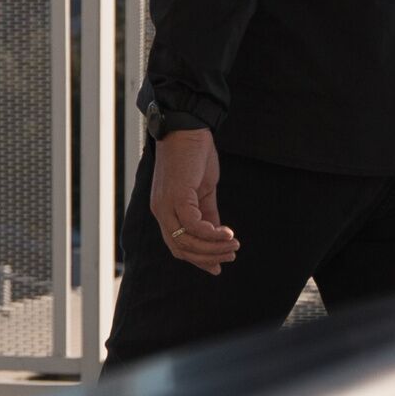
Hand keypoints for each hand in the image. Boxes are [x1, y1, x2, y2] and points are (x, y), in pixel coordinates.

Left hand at [150, 128, 237, 274]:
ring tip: (233, 244)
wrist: (188, 129)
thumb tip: (218, 236)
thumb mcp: (202, 191)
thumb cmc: (194, 156)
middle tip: (231, 255)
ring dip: (213, 248)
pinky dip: (211, 233)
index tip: (218, 266)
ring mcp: (166, 205)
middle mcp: (161, 211)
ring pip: (187, 241)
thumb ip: (208, 214)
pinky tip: (227, 232)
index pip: (177, 246)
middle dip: (208, 258)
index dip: (198, 259)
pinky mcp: (177, 196)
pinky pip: (193, 225)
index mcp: (165, 211)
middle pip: (181, 249)